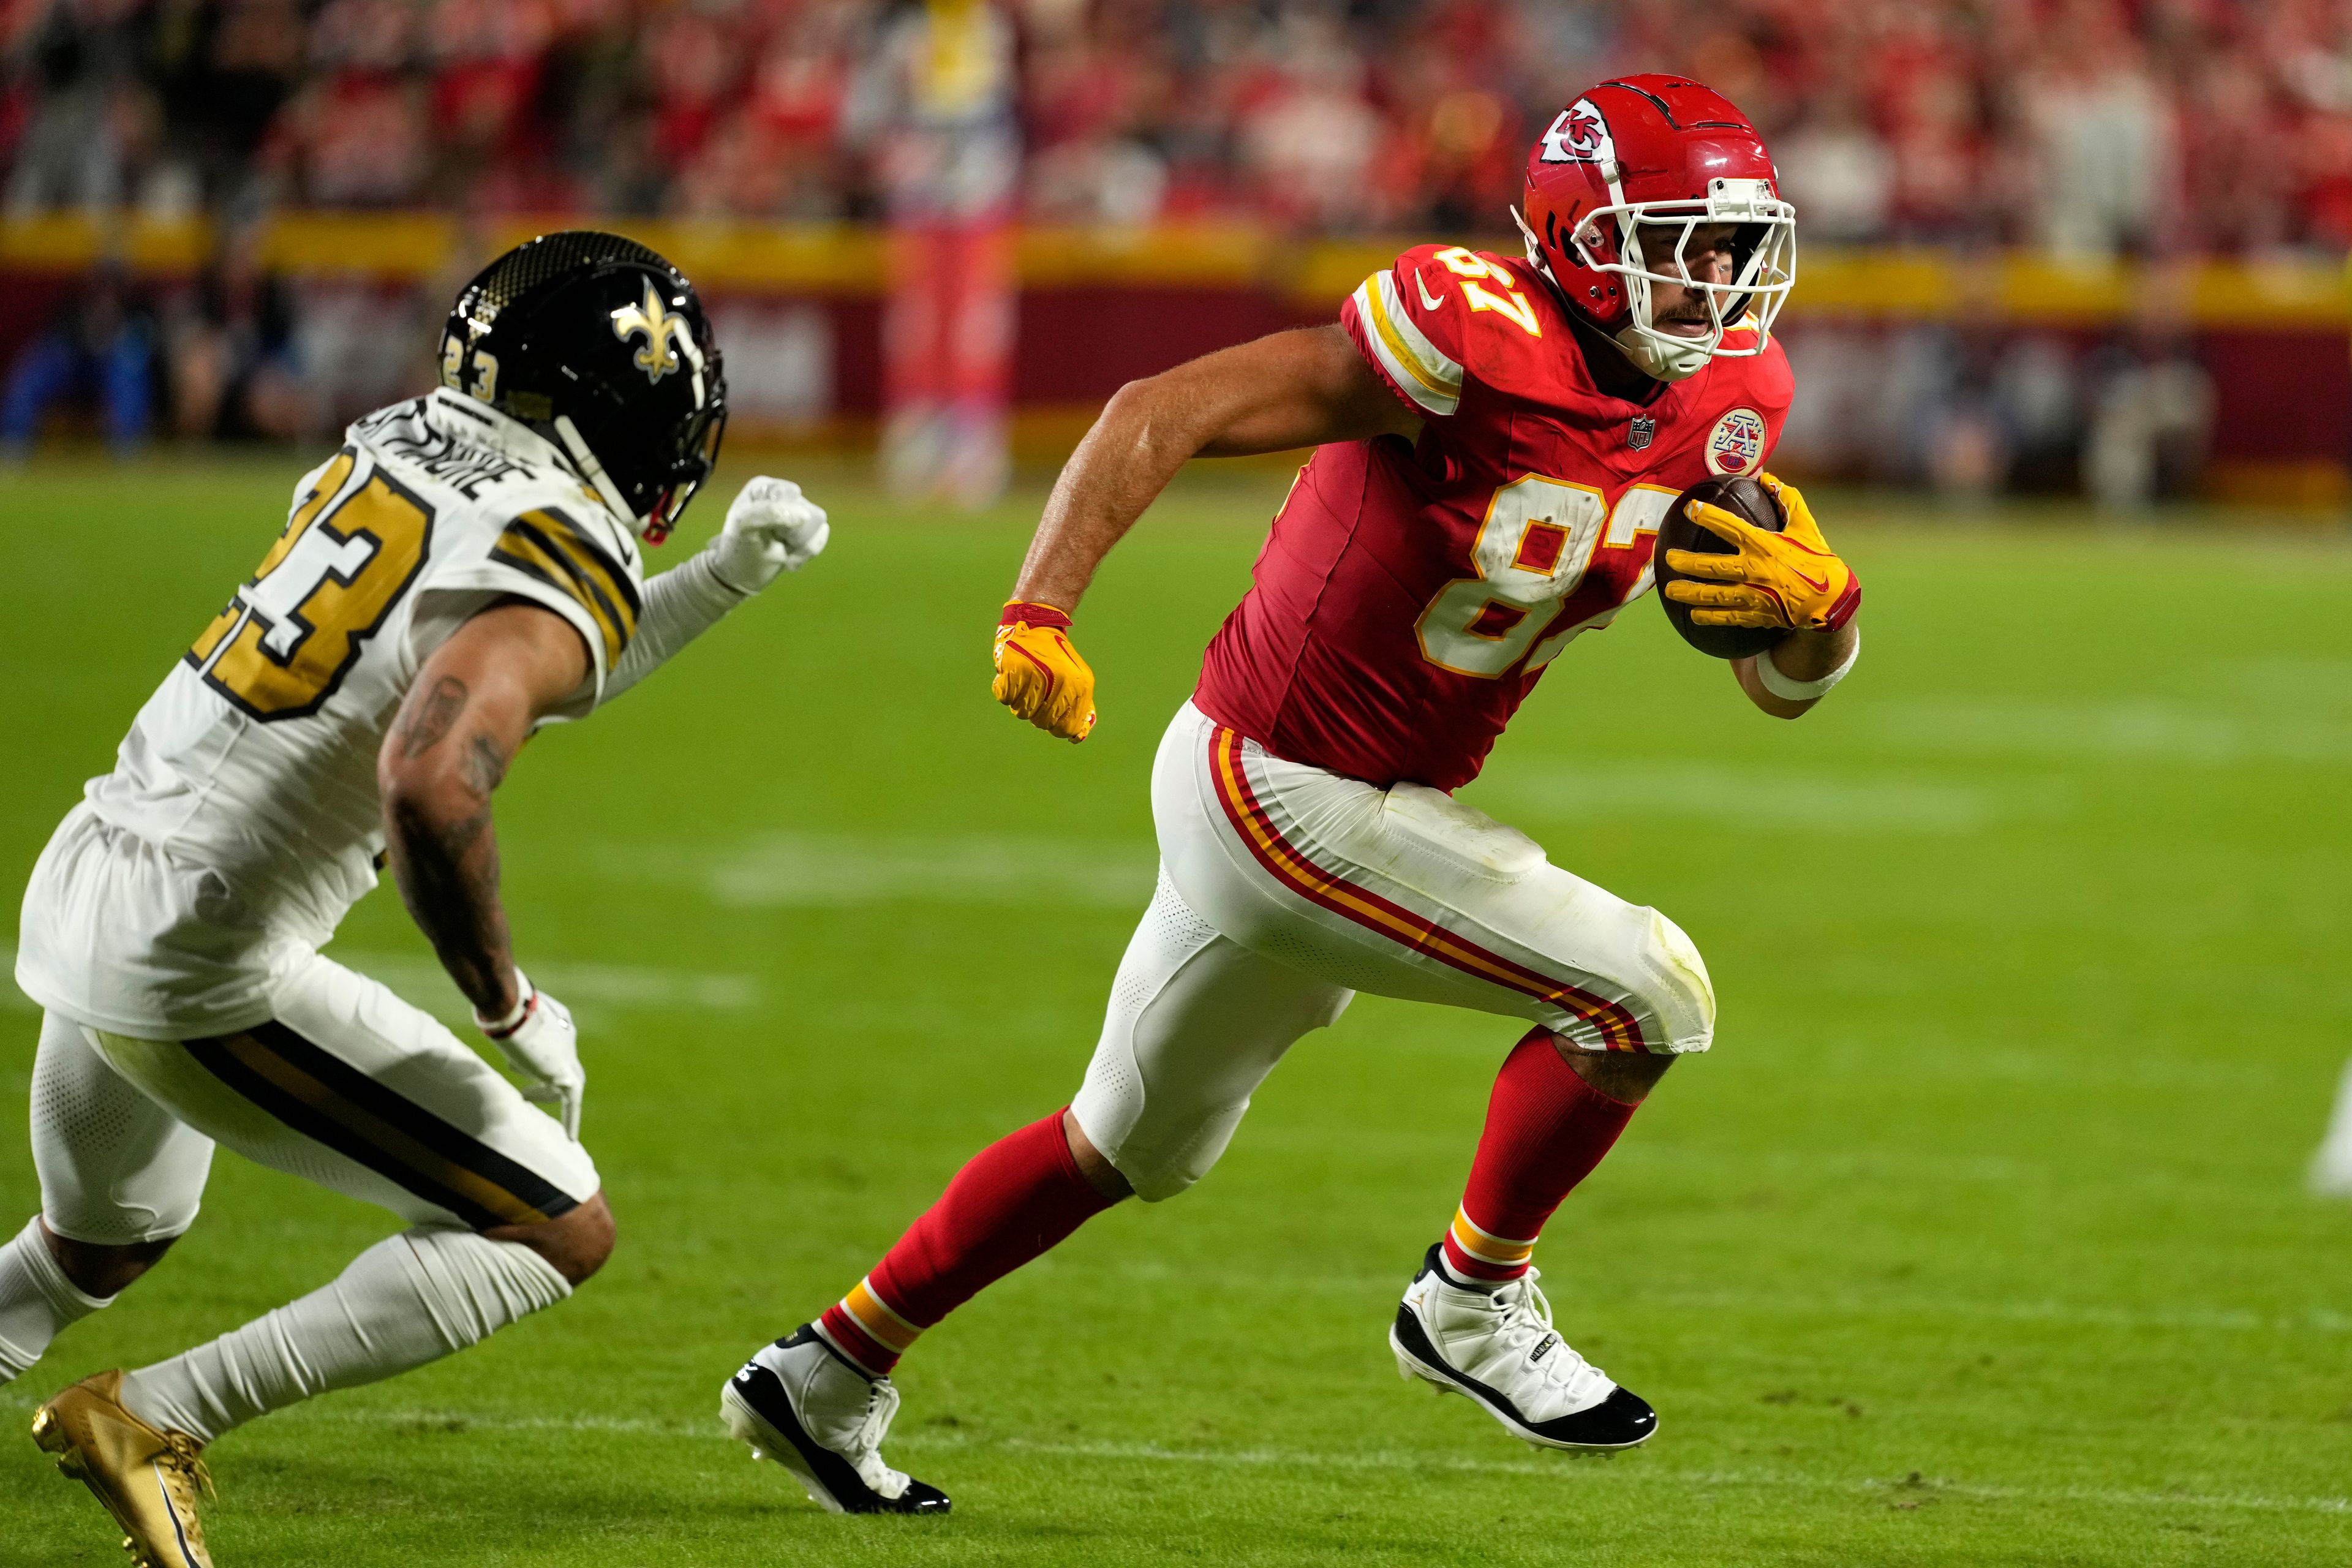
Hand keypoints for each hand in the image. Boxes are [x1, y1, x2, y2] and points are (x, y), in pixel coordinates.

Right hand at [477, 971, 584, 1139]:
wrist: (511, 1009)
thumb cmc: (499, 1005)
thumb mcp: (500, 1014)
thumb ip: (499, 1020)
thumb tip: (484, 1017)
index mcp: (556, 1019)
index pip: (549, 1041)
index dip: (531, 1055)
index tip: (515, 1065)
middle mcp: (567, 1035)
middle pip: (561, 1061)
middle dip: (546, 1076)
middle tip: (528, 1092)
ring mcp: (568, 1054)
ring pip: (568, 1082)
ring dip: (548, 1094)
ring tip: (528, 1101)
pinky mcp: (565, 1072)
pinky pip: (572, 1101)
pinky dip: (571, 1118)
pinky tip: (569, 1137)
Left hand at [710, 476, 828, 594]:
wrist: (742, 577)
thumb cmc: (739, 549)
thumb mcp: (747, 527)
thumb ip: (771, 513)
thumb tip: (806, 516)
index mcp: (764, 488)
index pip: (790, 494)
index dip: (785, 515)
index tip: (770, 531)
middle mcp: (781, 496)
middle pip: (807, 510)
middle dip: (797, 535)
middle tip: (779, 545)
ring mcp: (795, 513)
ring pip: (818, 525)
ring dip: (803, 548)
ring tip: (786, 557)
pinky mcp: (805, 529)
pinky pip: (820, 536)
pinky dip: (807, 553)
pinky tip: (791, 559)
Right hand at [992, 600, 1096, 741]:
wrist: (1036, 622)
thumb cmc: (1057, 657)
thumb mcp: (1078, 680)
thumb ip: (1079, 709)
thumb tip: (1076, 739)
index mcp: (1077, 686)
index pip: (1065, 728)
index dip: (1056, 727)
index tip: (1051, 717)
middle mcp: (1058, 682)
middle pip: (1042, 722)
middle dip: (1037, 713)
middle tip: (1037, 693)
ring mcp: (1035, 676)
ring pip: (1021, 712)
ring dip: (1021, 701)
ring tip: (1025, 682)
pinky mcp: (1013, 669)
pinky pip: (1004, 698)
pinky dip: (1005, 690)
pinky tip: (1013, 676)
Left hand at [1661, 474, 1859, 631]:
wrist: (1832, 600)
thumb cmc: (1816, 559)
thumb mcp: (1805, 526)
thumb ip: (1787, 499)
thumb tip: (1767, 476)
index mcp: (1766, 545)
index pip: (1731, 527)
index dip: (1709, 516)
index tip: (1690, 508)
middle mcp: (1756, 570)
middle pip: (1713, 567)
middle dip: (1687, 562)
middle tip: (1668, 558)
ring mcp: (1755, 595)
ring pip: (1714, 595)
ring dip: (1690, 593)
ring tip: (1670, 589)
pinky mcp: (1757, 615)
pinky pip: (1728, 617)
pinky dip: (1709, 617)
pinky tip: (1693, 615)